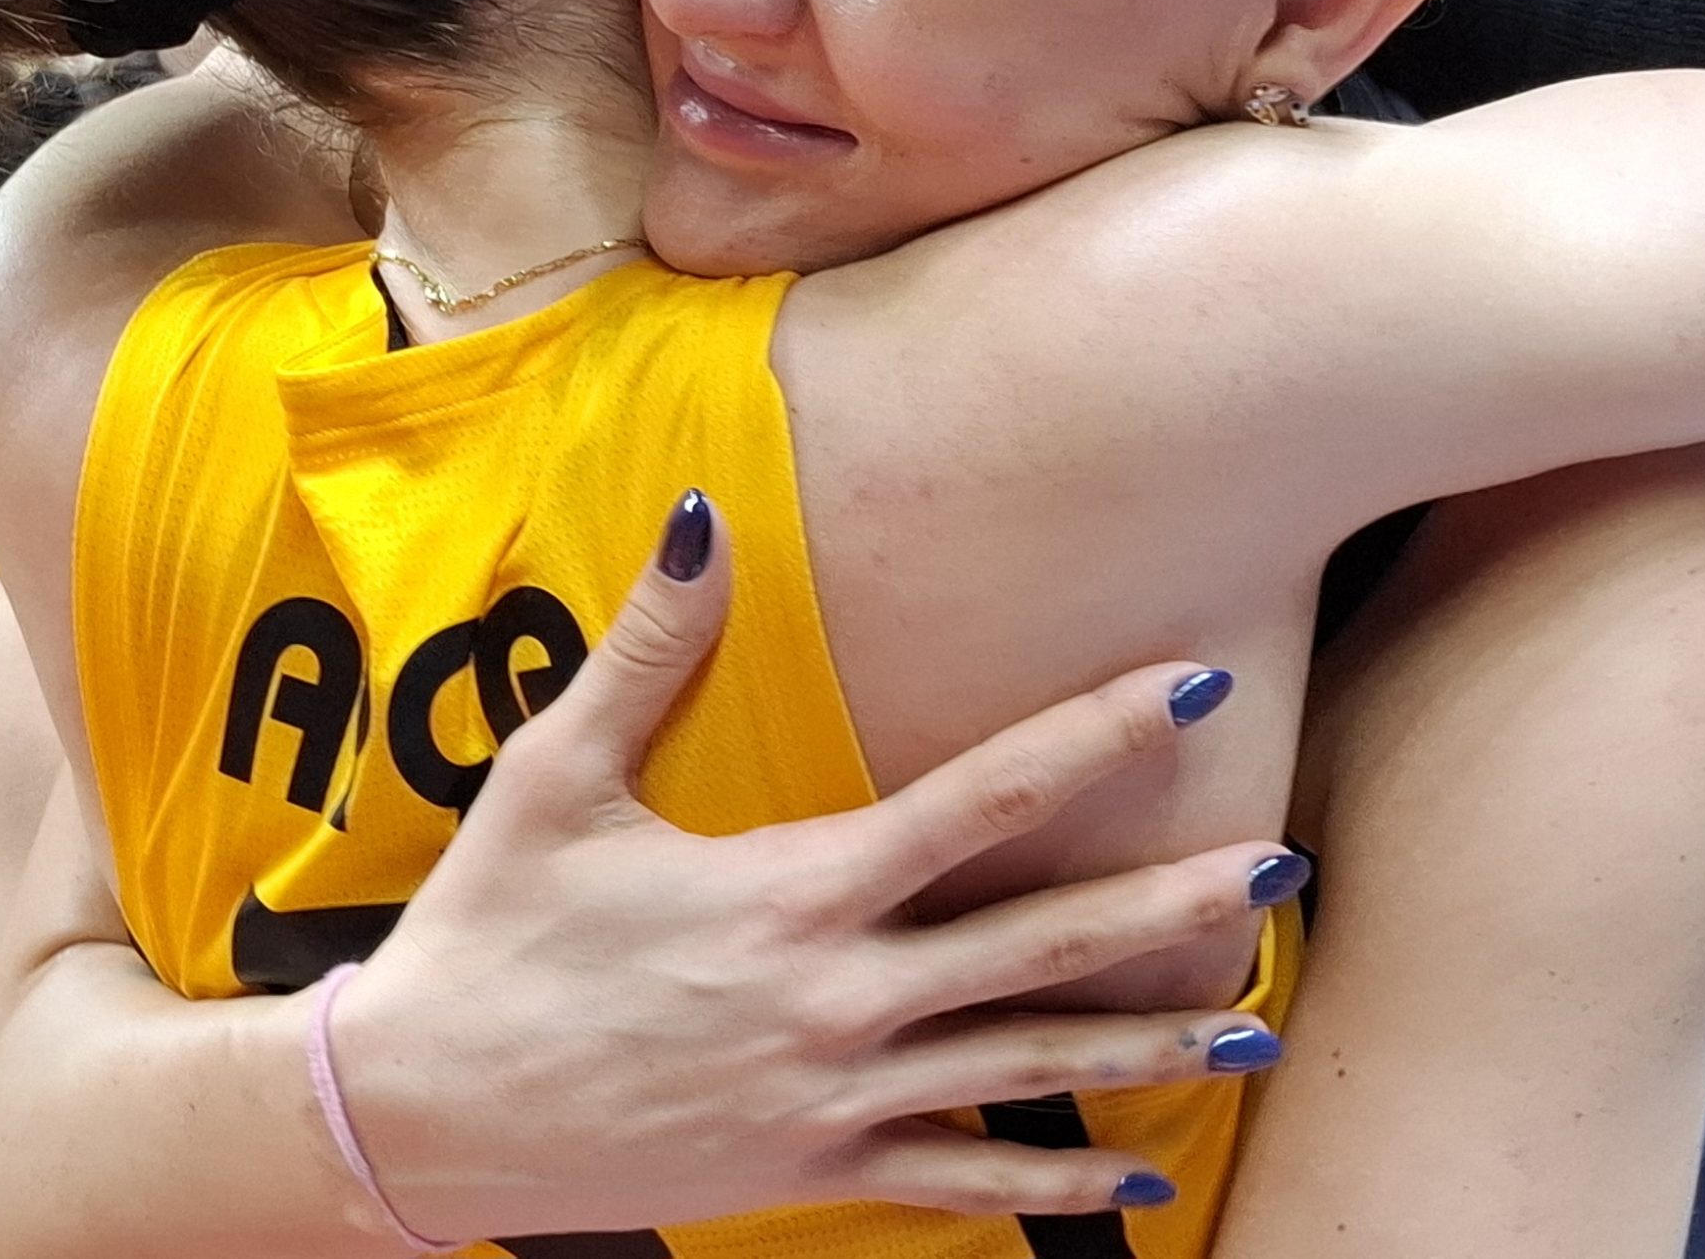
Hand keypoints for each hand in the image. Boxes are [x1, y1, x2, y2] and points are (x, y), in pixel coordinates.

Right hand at [334, 493, 1290, 1239]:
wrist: (420, 1118)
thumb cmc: (490, 935)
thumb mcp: (557, 779)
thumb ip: (650, 650)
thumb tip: (699, 513)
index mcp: (796, 888)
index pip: (980, 797)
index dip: (1097, 735)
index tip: (1190, 684)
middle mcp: (840, 997)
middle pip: (1041, 944)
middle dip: (1170, 904)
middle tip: (1284, 867)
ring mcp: (836, 1099)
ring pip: (1028, 1072)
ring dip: (1150, 1048)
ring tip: (1255, 1026)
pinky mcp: (813, 1176)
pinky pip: (960, 1184)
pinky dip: (1057, 1192)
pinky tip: (1142, 1189)